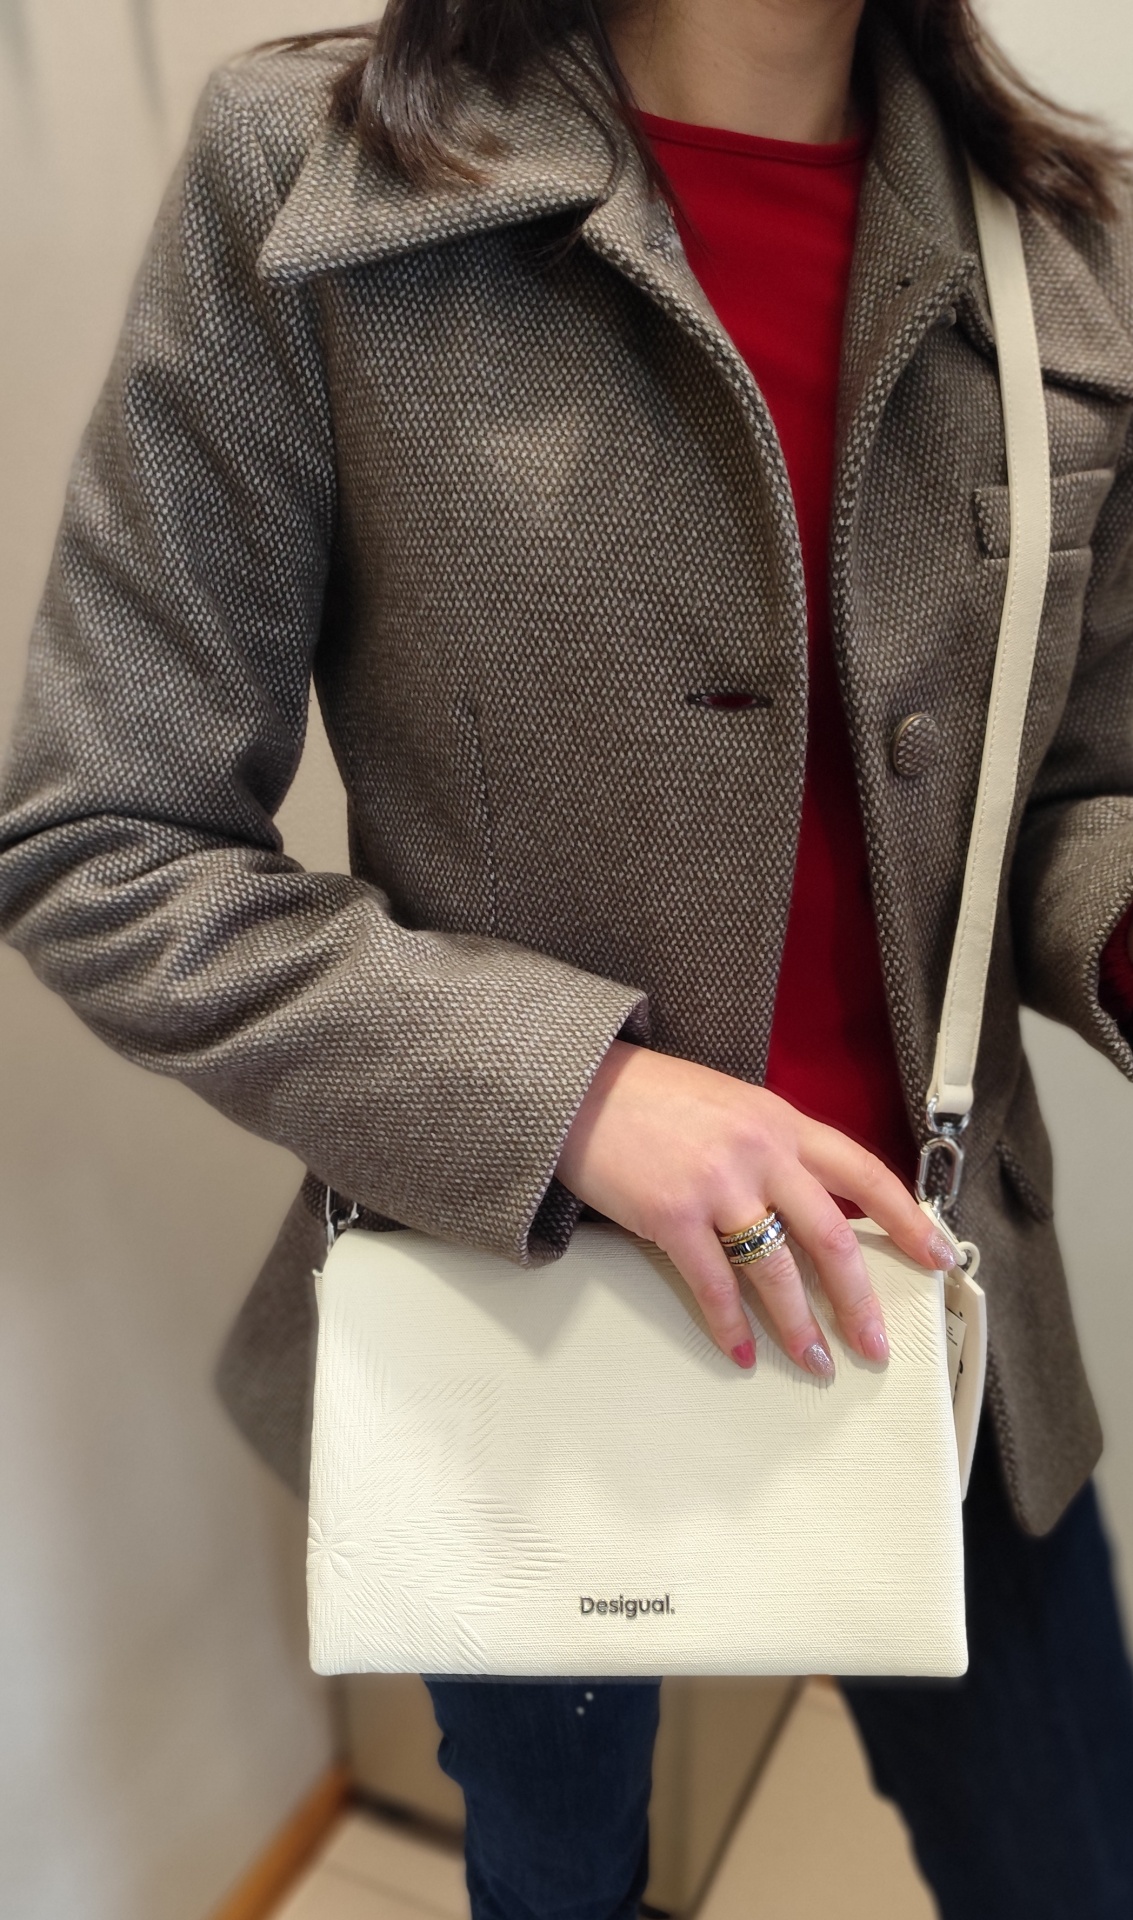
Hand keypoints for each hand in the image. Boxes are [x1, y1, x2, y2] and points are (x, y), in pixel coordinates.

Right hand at [556, 1042, 955, 1374]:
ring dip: (799, 1325)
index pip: (864, 1172)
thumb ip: (774, 1150)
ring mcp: (715, 1184)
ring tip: (813, 1361)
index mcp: (781, 1121)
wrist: (579, 1086)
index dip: (908, 1219)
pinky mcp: (671, 1214)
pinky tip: (741, 1350)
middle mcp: (759, 1151)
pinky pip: (713, 1284)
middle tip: (873, 1343)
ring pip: (777, 1270)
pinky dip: (729, 1325)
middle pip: (830, 1236)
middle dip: (858, 1300)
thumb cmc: (652, 1098)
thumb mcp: (732, 1107)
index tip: (938, 1257)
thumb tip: (810, 1208)